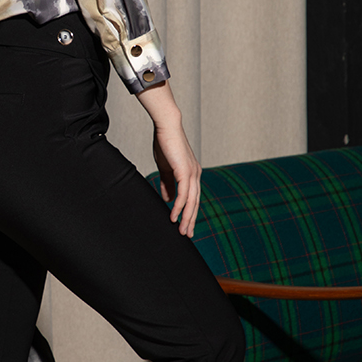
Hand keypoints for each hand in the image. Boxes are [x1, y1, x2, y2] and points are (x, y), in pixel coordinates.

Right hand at [137, 82, 201, 237]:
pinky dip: (179, 206)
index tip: (185, 225)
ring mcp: (192, 173)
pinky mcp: (186, 172)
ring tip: (182, 231)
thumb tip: (168, 198)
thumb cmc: (165, 144)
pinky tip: (174, 216)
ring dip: (186, 217)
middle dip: (191, 220)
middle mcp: (196, 175)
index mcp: (192, 174)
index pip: (193, 197)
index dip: (190, 212)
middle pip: (195, 202)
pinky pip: (183, 194)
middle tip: (187, 234)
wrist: (167, 127)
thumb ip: (167, 183)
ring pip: (191, 201)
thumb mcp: (165, 167)